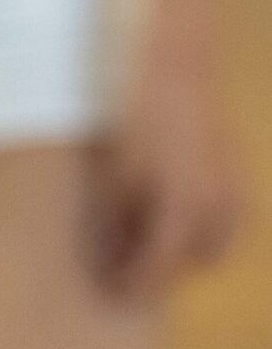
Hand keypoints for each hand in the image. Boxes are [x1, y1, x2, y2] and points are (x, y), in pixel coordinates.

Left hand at [91, 52, 246, 297]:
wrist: (175, 58)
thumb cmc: (136, 112)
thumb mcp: (113, 170)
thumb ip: (117, 221)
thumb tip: (113, 258)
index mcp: (182, 213)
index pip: (157, 271)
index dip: (131, 285)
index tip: (111, 290)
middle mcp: (216, 208)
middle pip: (191, 263)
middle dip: (161, 268)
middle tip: (126, 258)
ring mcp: (233, 187)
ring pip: (215, 242)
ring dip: (186, 246)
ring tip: (148, 230)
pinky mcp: (237, 167)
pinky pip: (227, 215)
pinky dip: (204, 222)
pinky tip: (176, 203)